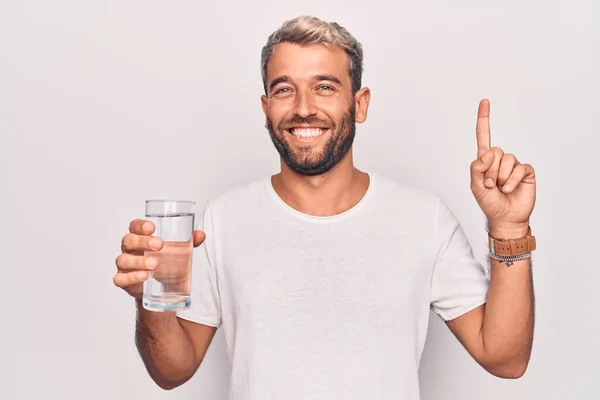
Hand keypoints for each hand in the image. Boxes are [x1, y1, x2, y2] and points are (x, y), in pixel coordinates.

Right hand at [114, 219, 206, 298]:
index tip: (152, 226)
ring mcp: (125, 266)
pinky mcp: (124, 281)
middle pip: (128, 241)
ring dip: (139, 261)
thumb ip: (188, 242)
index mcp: (140, 238)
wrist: (161, 289)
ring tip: (155, 264)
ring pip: (123, 260)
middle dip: (142, 241)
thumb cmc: (165, 263)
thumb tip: (200, 235)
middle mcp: (129, 250)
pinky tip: (144, 276)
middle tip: (159, 245)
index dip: (140, 225)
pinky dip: (131, 277)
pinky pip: (121, 279)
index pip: (134, 227)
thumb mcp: (178, 251)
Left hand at [470, 99, 535, 237]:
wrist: (505, 218)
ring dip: (500, 177)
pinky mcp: (526, 171)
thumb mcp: (475, 186)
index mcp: (485, 160)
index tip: (485, 101)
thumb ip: (476, 168)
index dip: (484, 119)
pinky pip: (519, 168)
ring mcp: (513, 165)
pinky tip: (508, 189)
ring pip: (506, 160)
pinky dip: (511, 180)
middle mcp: (499, 160)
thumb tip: (486, 154)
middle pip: (494, 151)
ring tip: (499, 188)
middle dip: (489, 170)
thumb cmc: (489, 202)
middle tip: (489, 185)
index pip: (483, 136)